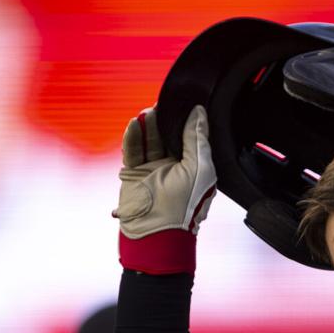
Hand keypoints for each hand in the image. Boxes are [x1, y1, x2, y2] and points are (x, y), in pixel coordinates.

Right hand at [113, 105, 216, 272]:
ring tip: (149, 111)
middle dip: (166, 121)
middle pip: (169, 136)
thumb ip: (197, 140)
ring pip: (150, 141)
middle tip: (165, 103)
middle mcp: (175, 167)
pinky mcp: (134, 172)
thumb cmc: (185, 205)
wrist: (157, 230)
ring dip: (150, 126)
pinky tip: (135, 123)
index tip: (187, 102)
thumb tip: (199, 113)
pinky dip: (133, 136)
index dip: (189, 121)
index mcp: (195, 167)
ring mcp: (154, 169)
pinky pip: (133, 150)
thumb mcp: (200, 168)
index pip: (192, 138)